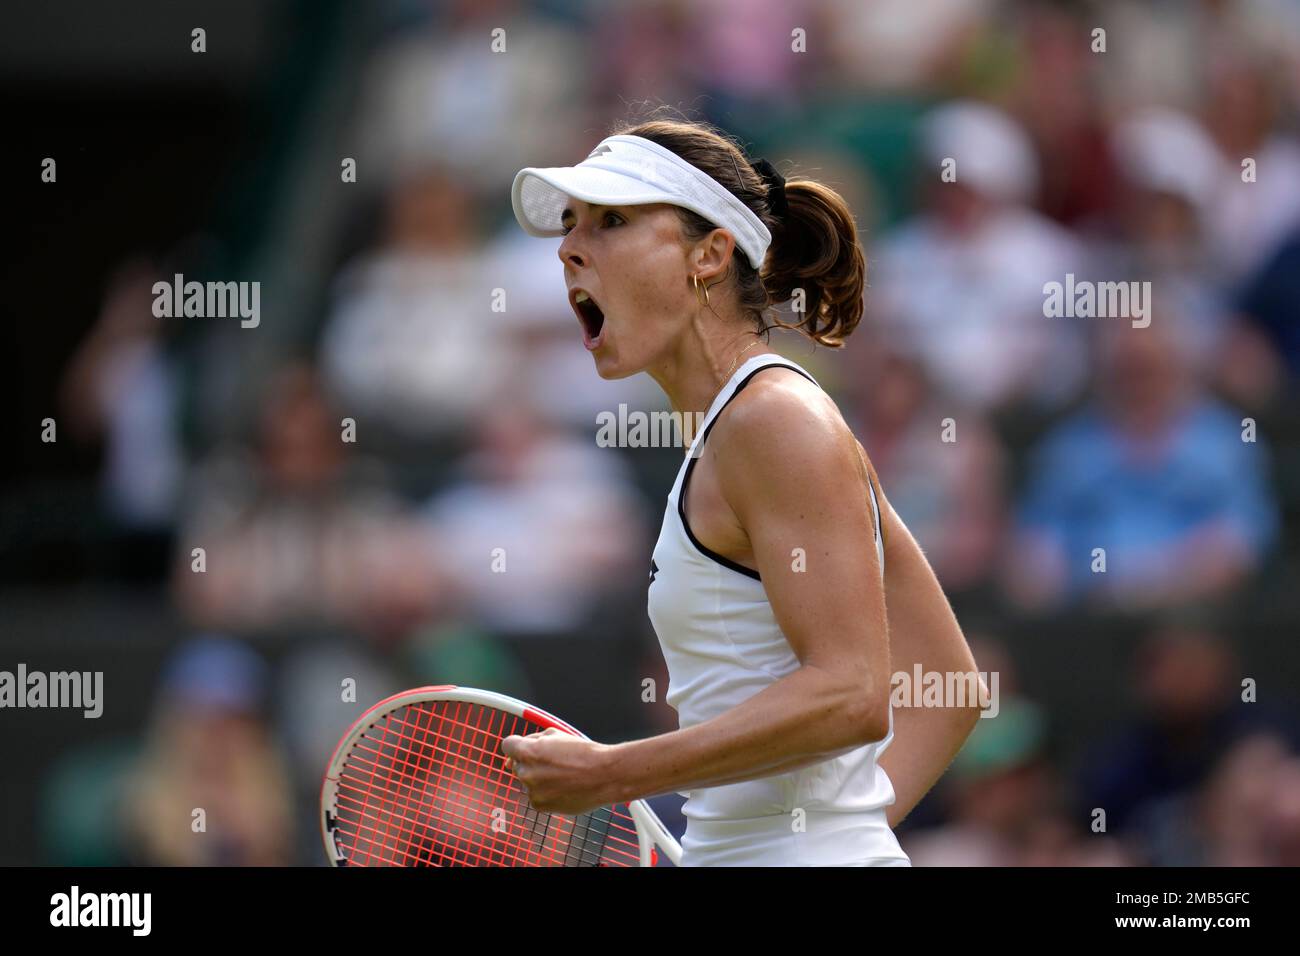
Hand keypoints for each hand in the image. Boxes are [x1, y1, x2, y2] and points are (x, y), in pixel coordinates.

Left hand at [501, 729, 617, 815]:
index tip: (527, 749)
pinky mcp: (540, 805)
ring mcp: (532, 790)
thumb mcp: (557, 735)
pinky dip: (547, 792)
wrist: (604, 775)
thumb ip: (534, 740)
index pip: (508, 745)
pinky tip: (565, 787)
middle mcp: (526, 772)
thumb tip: (516, 748)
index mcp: (528, 751)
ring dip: (540, 778)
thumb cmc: (583, 752)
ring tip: (565, 775)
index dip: (518, 746)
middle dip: (531, 762)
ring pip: (529, 781)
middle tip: (554, 762)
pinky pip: (537, 796)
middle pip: (518, 764)